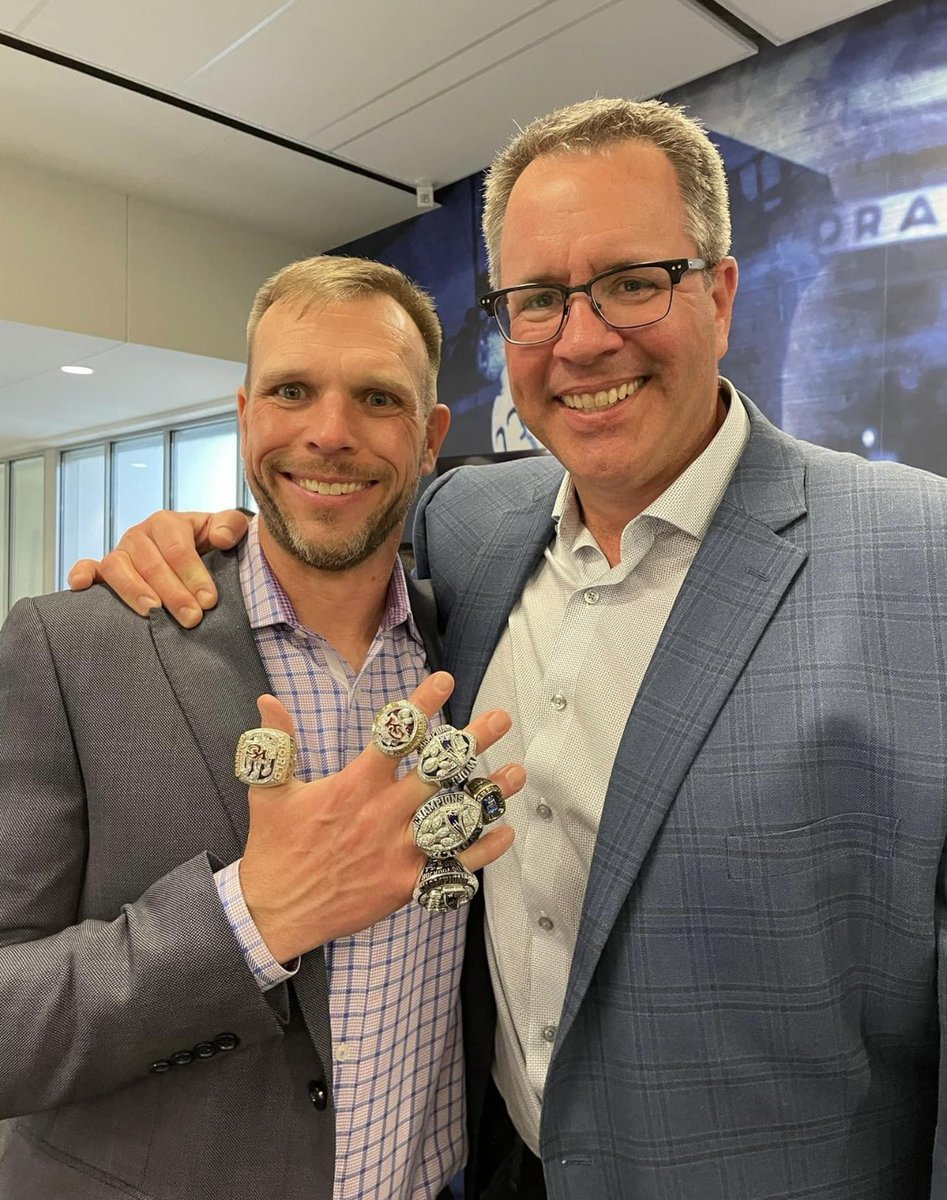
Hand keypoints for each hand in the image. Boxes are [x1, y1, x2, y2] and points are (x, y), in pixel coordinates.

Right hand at [67, 509, 249, 626]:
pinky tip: (81, 587)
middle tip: (191, 618)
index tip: (208, 601)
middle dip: (173, 593)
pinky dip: (82, 574)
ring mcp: (121, 552)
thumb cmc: (211, 543)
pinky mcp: (105, 569)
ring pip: (118, 567)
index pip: (178, 549)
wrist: (196, 549)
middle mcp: (140, 535)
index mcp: (167, 523)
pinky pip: (89, 568)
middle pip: (151, 563)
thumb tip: (221, 538)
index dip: (194, 575)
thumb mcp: (228, 529)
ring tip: (152, 613)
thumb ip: (231, 525)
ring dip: (134, 591)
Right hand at [239, 673, 521, 960]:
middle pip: (436, 772)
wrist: (274, 913)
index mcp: (352, 787)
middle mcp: (381, 815)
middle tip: (499, 718)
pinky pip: (453, 868)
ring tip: (516, 772)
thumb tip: (269, 698)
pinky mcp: (405, 886)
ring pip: (453, 818)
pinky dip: (482, 852)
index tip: (445, 681)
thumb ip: (276, 742)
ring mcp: (397, 852)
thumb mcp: (269, 790)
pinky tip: (504, 832)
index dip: (421, 706)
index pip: (393, 737)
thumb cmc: (274, 848)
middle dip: (471, 742)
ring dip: (487, 795)